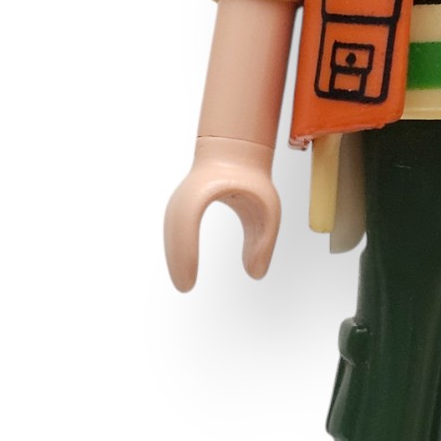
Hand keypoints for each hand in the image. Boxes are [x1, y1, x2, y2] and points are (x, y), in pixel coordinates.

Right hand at [164, 136, 281, 289]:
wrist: (235, 152)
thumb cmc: (253, 178)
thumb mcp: (269, 207)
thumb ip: (263, 241)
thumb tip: (256, 275)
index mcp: (209, 184)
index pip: (186, 216)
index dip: (184, 248)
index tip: (190, 273)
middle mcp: (189, 189)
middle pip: (174, 224)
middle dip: (177, 257)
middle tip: (185, 287)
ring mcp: (182, 196)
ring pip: (172, 227)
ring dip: (175, 255)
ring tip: (184, 283)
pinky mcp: (181, 204)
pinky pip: (174, 228)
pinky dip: (177, 248)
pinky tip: (183, 268)